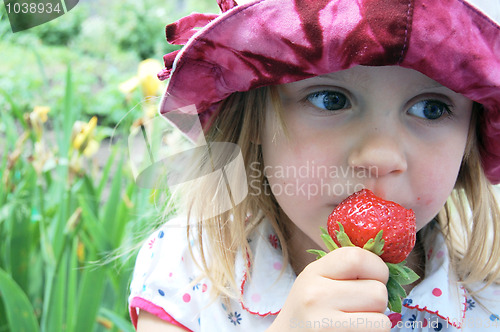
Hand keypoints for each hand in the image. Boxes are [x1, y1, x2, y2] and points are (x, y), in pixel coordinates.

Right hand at [268, 247, 390, 330]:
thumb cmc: (310, 307)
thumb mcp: (317, 279)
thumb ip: (345, 268)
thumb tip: (388, 265)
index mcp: (314, 271)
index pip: (358, 257)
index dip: (377, 267)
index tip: (374, 277)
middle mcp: (316, 294)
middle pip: (377, 291)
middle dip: (377, 300)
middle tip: (361, 305)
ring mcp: (323, 321)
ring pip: (381, 318)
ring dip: (376, 320)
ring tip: (356, 319)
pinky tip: (353, 330)